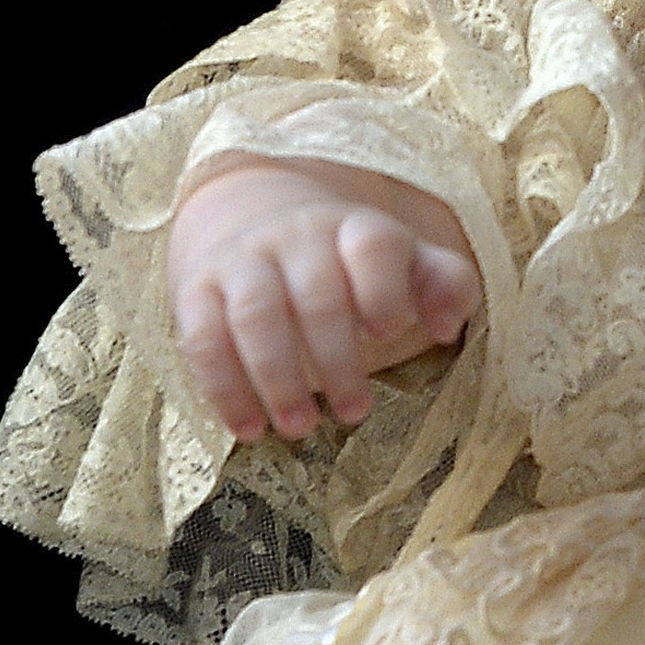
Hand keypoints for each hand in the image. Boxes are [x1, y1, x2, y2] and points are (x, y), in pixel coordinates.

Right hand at [165, 156, 480, 441]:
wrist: (252, 216)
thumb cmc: (348, 261)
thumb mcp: (405, 261)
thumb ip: (445, 285)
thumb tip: (445, 327)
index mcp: (357, 230)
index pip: (374, 245)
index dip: (385, 289)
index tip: (390, 333)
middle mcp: (299, 237)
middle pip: (317, 295)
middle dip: (338, 360)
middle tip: (356, 413)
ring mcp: (245, 260)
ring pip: (256, 315)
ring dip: (278, 378)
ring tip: (299, 428)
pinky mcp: (198, 288)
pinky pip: (203, 336)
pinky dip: (224, 387)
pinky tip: (247, 427)